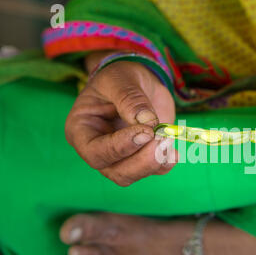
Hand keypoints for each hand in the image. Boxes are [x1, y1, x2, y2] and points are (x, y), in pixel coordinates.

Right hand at [65, 53, 177, 185]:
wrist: (138, 81)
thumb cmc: (120, 78)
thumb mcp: (120, 79)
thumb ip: (130, 98)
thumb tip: (147, 121)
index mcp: (81, 130)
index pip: (96, 151)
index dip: (121, 146)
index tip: (146, 131)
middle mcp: (98, 149)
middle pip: (115, 172)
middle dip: (141, 161)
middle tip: (162, 139)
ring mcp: (120, 158)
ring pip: (133, 175)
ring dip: (154, 162)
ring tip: (168, 138)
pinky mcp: (142, 158)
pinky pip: (153, 171)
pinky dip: (165, 163)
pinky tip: (174, 151)